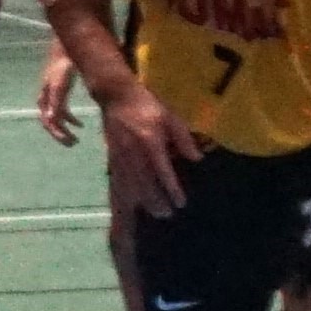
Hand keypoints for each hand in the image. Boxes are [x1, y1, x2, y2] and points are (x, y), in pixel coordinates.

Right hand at [36, 50, 80, 146]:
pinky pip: (60, 111)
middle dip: (60, 134)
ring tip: (75, 139)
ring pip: (54, 118)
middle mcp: (47, 97)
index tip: (70, 142)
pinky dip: (69, 119)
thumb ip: (57, 100)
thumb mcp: (62, 83)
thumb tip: (51, 119)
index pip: (50, 121)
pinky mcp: (58, 91)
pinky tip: (80, 124)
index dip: (58, 133)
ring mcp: (51, 94)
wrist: (66, 48)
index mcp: (47, 97)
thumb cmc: (65, 64)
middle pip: (49, 122)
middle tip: (73, 144)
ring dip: (63, 129)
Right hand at [99, 82, 200, 217]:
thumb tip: (196, 159)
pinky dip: (128, 193)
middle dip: (156, 201)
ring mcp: (121, 154)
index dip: (172, 189)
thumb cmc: (147, 105)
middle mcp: (134, 152)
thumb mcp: (170, 117)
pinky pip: (120, 178)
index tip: (181, 203)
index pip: (163, 171)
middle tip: (168, 214)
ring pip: (132, 184)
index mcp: (150, 141)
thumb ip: (183, 138)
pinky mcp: (113, 155)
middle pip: (145, 183)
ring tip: (154, 213)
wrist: (116, 95)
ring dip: (143, 201)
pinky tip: (134, 202)